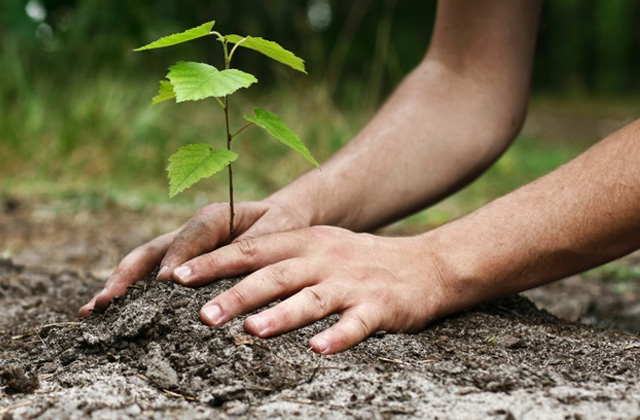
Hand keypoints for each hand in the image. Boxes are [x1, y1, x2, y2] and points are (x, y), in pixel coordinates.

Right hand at [78, 200, 308, 316]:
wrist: (281, 218)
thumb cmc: (280, 224)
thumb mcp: (277, 229)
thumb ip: (254, 245)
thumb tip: (229, 268)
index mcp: (215, 217)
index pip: (191, 236)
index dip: (177, 257)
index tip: (166, 283)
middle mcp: (191, 231)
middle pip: (153, 250)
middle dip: (128, 275)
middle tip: (106, 302)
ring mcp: (182, 246)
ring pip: (144, 263)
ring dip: (119, 285)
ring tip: (93, 310)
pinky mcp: (181, 261)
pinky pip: (152, 275)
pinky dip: (131, 292)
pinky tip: (112, 313)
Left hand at [171, 226, 446, 353]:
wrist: (426, 264)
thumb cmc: (361, 260)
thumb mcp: (321, 247)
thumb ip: (281, 257)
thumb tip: (229, 278)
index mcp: (307, 242)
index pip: (253, 249)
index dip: (215, 262)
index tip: (178, 276)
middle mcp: (325, 259)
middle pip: (276, 274)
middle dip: (237, 293)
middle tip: (203, 315)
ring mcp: (352, 283)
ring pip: (312, 298)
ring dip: (282, 314)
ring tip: (252, 331)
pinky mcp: (380, 307)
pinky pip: (356, 323)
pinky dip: (337, 336)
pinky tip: (318, 350)